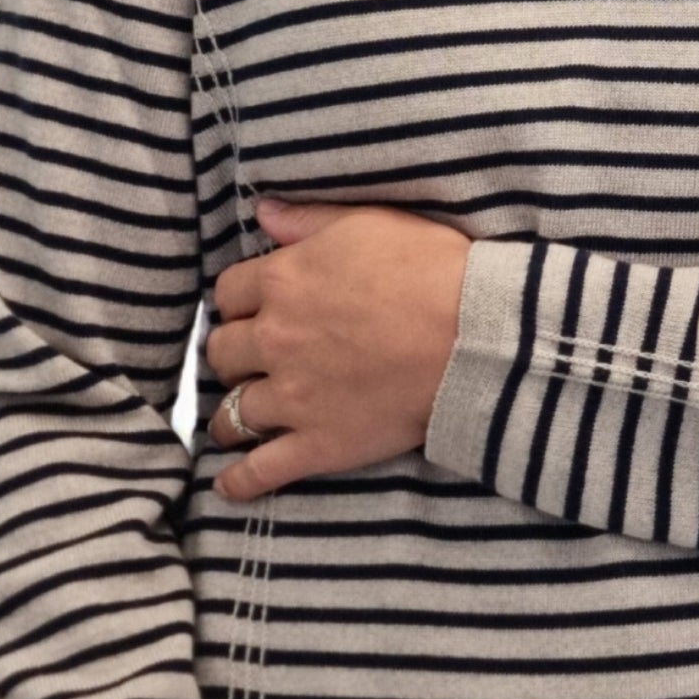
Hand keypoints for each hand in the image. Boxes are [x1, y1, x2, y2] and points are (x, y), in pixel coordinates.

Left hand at [203, 196, 470, 501]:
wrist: (475, 336)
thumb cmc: (431, 270)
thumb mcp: (368, 223)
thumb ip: (308, 221)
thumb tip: (263, 212)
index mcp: (283, 282)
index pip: (229, 294)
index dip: (240, 302)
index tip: (252, 310)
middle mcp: (275, 339)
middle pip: (223, 352)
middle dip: (234, 355)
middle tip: (250, 360)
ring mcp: (293, 397)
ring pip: (233, 411)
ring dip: (230, 415)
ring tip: (235, 421)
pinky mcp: (319, 444)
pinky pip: (262, 469)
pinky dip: (241, 481)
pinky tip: (229, 485)